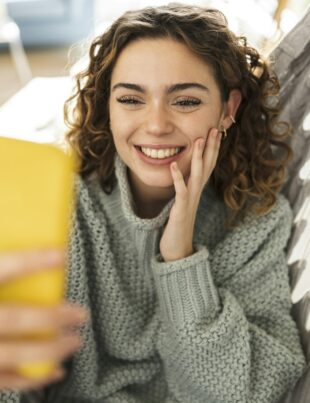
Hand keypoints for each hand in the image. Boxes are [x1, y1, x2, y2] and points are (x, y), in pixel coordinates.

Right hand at [0, 249, 88, 391]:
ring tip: (75, 342)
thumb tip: (12, 244)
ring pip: (11, 354)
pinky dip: (30, 378)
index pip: (2, 268)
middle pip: (13, 317)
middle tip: (80, 313)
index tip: (63, 254)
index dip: (34, 260)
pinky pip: (1, 380)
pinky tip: (54, 372)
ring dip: (49, 351)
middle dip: (51, 316)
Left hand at [159, 128, 221, 261]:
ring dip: (198, 157)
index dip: (212, 149)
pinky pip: (180, 191)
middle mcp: (196, 194)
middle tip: (215, 128)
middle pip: (207, 167)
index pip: (208, 166)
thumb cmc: (178, 227)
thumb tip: (183, 177)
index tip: (215, 132)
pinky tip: (173, 165)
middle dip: (210, 148)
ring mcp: (190, 202)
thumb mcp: (183, 204)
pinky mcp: (180, 210)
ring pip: (197, 175)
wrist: (177, 250)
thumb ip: (184, 190)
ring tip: (198, 139)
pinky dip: (177, 178)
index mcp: (197, 191)